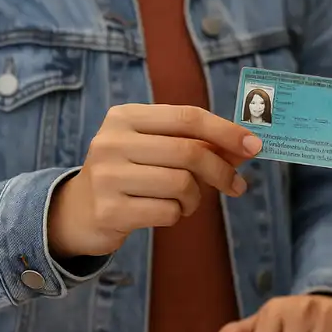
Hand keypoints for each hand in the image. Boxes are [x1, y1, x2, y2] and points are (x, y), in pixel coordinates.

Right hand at [48, 104, 261, 257]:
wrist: (77, 211)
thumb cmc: (130, 174)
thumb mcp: (156, 149)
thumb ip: (197, 144)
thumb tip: (247, 147)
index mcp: (125, 116)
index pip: (188, 117)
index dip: (226, 131)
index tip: (254, 146)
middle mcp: (113, 141)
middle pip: (190, 152)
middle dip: (222, 171)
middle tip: (236, 185)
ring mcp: (108, 176)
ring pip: (182, 184)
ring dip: (196, 198)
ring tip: (186, 202)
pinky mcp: (110, 210)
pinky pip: (168, 212)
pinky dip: (178, 215)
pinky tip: (164, 213)